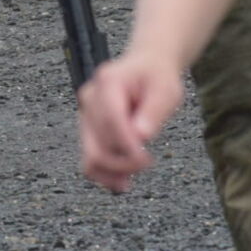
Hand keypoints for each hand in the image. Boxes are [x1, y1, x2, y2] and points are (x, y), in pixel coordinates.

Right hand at [80, 52, 186, 192]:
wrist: (145, 68)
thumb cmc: (157, 78)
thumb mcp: (166, 90)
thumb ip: (154, 111)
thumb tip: (140, 136)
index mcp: (108, 82)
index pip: (111, 120)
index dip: (127, 145)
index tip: (146, 158)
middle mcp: (90, 98)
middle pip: (97, 142)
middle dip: (122, 162)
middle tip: (148, 162)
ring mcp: (85, 114)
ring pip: (90, 155)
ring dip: (112, 172)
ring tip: (130, 181)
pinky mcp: (87, 128)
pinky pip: (88, 158)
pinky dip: (103, 174)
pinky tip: (121, 182)